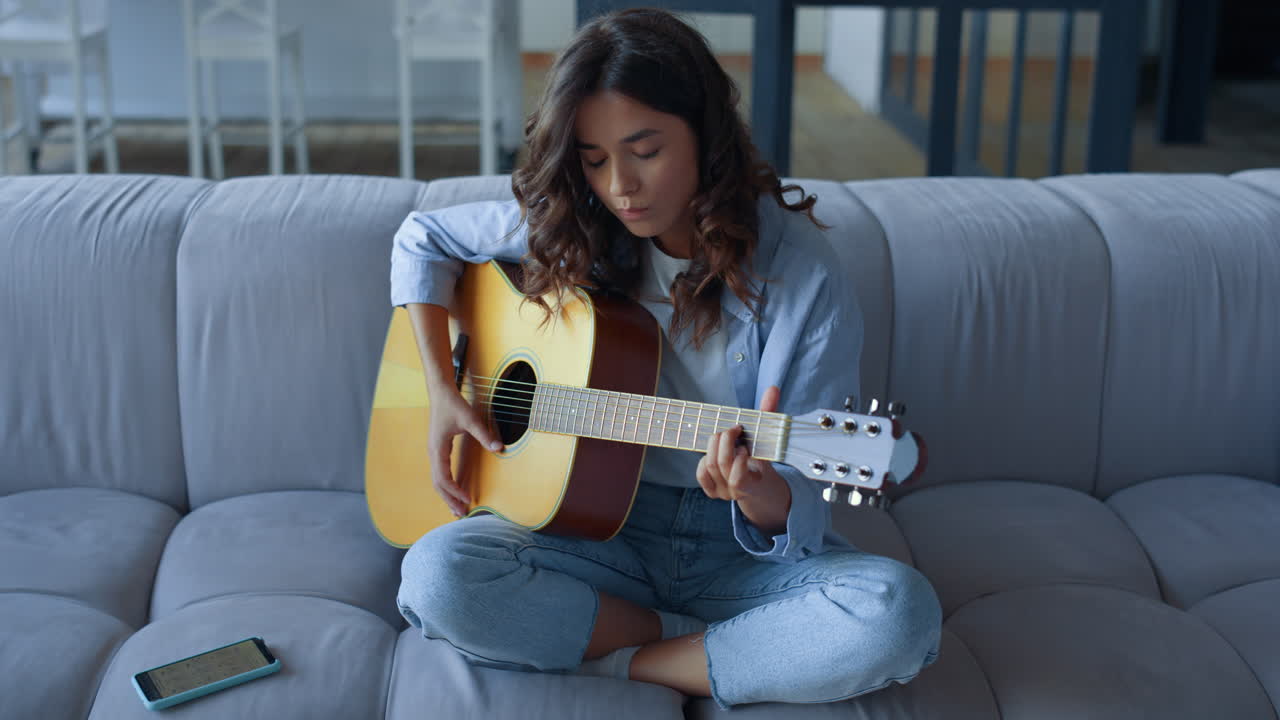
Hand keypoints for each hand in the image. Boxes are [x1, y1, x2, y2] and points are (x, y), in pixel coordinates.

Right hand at [427, 382, 502, 516]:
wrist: (440, 392)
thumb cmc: (453, 405)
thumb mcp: (470, 419)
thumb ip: (484, 434)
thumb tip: (499, 448)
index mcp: (438, 449)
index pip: (443, 477)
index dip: (455, 490)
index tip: (467, 499)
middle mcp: (433, 453)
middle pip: (438, 484)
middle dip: (449, 500)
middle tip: (461, 514)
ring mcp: (434, 452)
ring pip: (437, 480)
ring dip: (447, 495)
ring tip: (457, 509)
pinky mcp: (438, 450)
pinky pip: (440, 472)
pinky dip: (447, 485)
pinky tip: (455, 491)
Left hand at [695, 385, 790, 534]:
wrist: (760, 486)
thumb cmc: (764, 458)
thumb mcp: (769, 440)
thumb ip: (769, 414)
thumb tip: (773, 389)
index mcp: (753, 483)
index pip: (738, 479)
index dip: (739, 460)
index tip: (746, 446)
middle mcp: (735, 491)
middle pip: (721, 464)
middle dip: (725, 441)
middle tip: (734, 430)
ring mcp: (722, 492)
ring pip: (709, 465)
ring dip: (715, 445)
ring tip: (726, 436)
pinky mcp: (711, 490)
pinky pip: (701, 473)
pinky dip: (705, 458)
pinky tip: (715, 450)